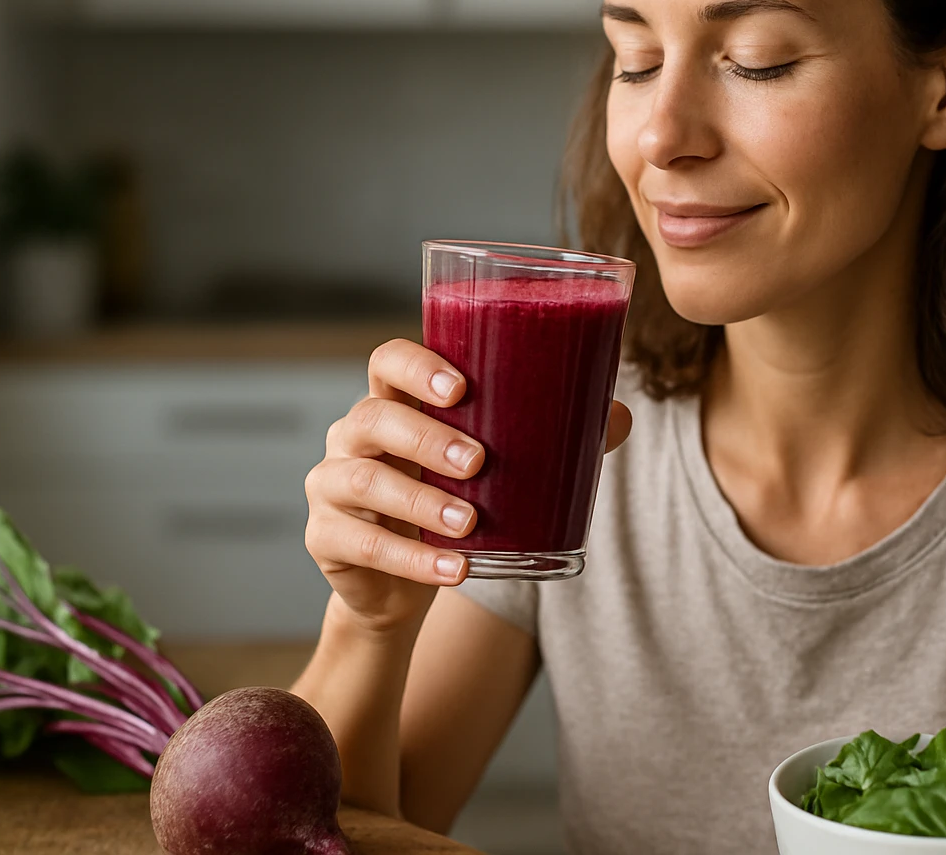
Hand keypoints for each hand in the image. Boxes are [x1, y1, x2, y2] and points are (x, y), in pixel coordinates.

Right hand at [304, 338, 632, 633]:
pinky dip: (412, 560)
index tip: (461, 387)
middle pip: (372, 416)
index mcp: (396, 402)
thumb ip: (551, 438)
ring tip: (468, 523)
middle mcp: (354, 434)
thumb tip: (618, 416)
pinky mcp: (326, 536)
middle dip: (425, 437)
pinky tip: (455, 569)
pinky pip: (361, 543)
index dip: (417, 366)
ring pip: (362, 479)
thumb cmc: (454, 501)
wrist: (405, 584)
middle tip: (478, 462)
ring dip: (419, 502)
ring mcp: (331, 484)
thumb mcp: (495, 468)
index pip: (389, 361)